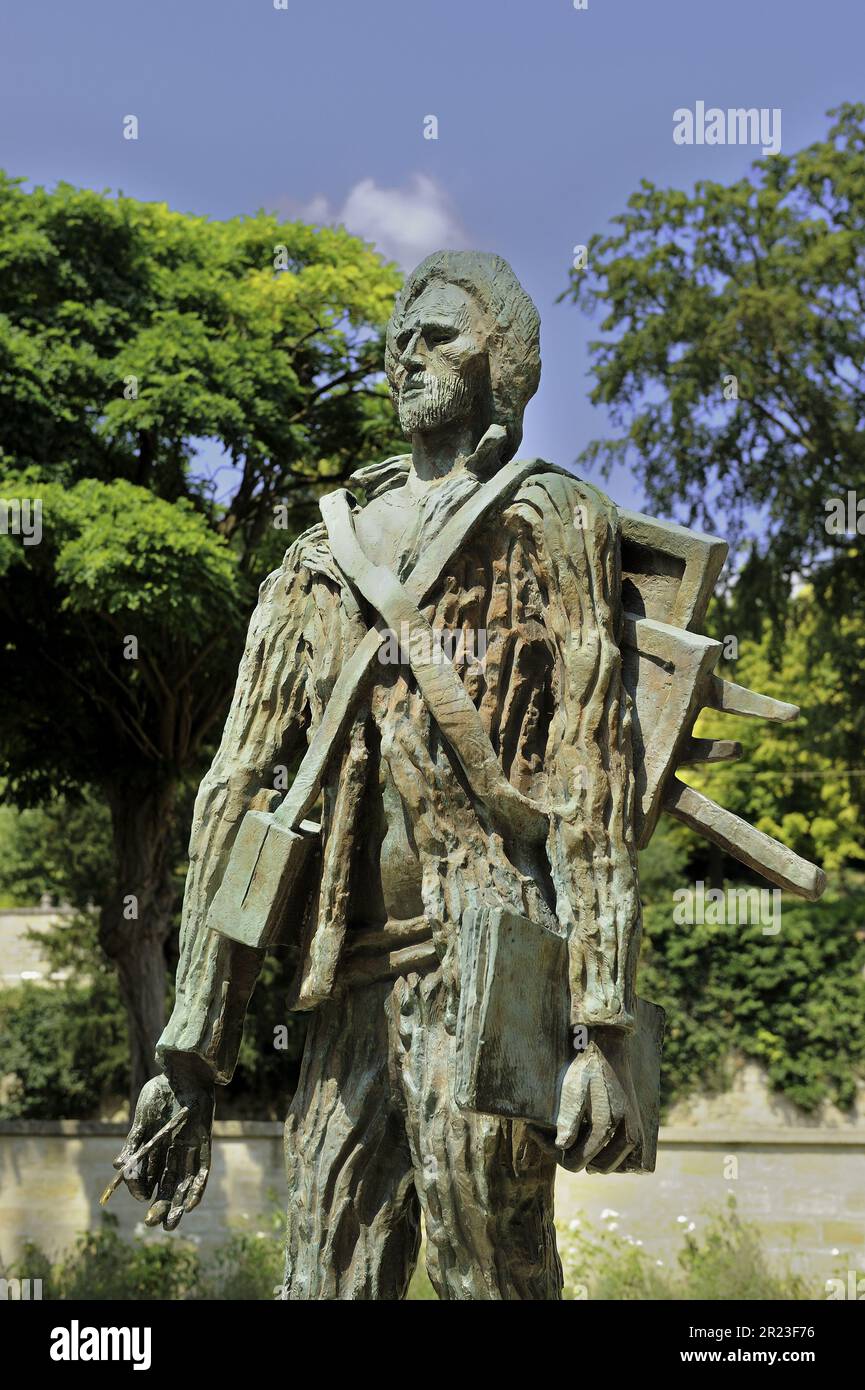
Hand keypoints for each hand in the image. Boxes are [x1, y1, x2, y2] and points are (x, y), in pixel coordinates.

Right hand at [113, 1057, 214, 1229]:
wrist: (182, 1070)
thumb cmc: (160, 1092)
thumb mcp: (142, 1119)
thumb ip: (133, 1143)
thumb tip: (117, 1167)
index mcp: (155, 1147)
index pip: (148, 1177)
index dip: (142, 1189)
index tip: (139, 1197)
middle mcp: (173, 1151)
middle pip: (168, 1184)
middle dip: (160, 1206)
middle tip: (152, 1225)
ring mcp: (190, 1146)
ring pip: (185, 1181)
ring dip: (179, 1203)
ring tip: (171, 1225)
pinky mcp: (204, 1140)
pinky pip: (203, 1167)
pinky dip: (198, 1186)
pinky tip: (193, 1204)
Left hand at [531, 1036, 643, 1173]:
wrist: (606, 1047)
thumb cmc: (585, 1067)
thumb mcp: (572, 1089)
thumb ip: (567, 1121)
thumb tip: (562, 1148)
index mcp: (605, 1125)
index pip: (576, 1162)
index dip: (554, 1153)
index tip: (538, 1134)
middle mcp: (625, 1133)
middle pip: (595, 1167)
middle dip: (573, 1157)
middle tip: (554, 1138)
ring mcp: (635, 1130)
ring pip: (611, 1166)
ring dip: (593, 1160)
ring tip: (574, 1141)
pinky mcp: (637, 1126)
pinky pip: (628, 1158)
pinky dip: (612, 1158)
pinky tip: (595, 1147)